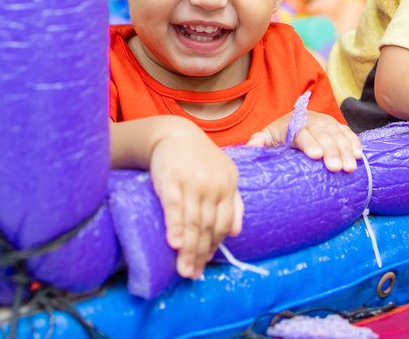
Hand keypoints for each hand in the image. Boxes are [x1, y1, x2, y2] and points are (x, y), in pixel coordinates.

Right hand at [148, 132, 242, 278]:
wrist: (175, 133)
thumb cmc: (199, 158)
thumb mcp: (224, 174)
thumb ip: (233, 201)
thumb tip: (236, 232)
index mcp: (228, 185)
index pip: (224, 222)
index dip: (215, 244)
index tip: (205, 262)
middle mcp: (213, 185)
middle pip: (208, 227)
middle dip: (200, 254)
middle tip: (192, 275)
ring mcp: (192, 183)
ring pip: (193, 222)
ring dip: (188, 249)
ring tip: (183, 270)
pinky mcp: (171, 180)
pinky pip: (174, 208)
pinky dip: (175, 227)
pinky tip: (174, 244)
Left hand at [246, 111, 362, 172]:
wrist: (295, 120)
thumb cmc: (280, 135)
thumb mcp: (268, 137)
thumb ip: (259, 141)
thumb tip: (251, 147)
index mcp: (294, 124)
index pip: (302, 133)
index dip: (310, 143)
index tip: (316, 155)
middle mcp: (312, 121)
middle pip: (323, 135)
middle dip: (331, 151)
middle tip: (336, 168)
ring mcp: (327, 123)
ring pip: (338, 135)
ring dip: (346, 150)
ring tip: (350, 168)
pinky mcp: (338, 127)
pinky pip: (348, 133)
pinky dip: (354, 143)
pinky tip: (359, 156)